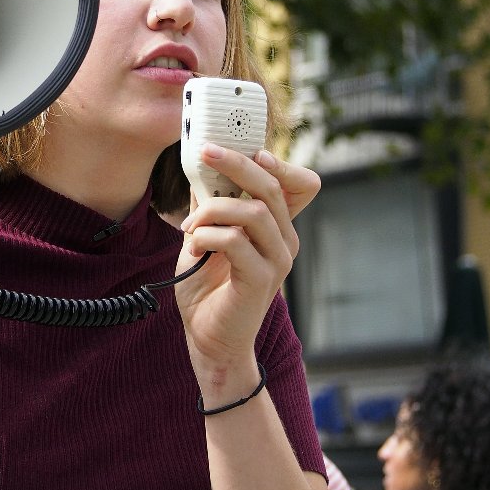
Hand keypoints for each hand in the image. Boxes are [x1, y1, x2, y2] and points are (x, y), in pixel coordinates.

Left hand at [173, 144, 319, 368]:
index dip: (280, 162)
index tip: (247, 149)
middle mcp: (284, 240)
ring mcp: (277, 260)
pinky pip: (236, 241)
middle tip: (205, 153)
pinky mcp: (261, 279)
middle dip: (236, 164)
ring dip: (212, 210)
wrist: (209, 339)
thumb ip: (209, 206)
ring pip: (253, 211)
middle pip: (272, 187)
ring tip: (189, 227)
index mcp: (276, 226)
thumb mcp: (205, 237)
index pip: (301, 184)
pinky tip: (193, 249)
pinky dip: (207, 237)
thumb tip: (201, 169)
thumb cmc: (207, 289)